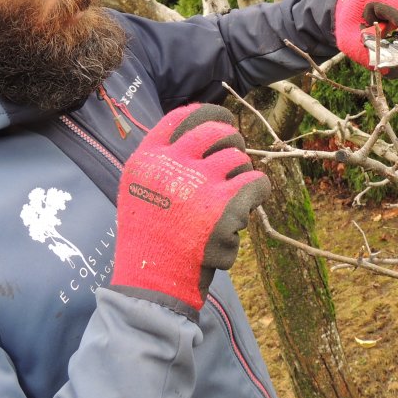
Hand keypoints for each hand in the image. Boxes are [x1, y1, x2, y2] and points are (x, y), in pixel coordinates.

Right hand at [109, 104, 270, 318]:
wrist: (154, 283)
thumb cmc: (150, 240)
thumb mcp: (140, 191)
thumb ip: (164, 162)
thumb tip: (204, 135)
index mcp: (148, 159)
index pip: (184, 117)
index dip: (210, 115)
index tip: (223, 120)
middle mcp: (172, 165)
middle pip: (218, 132)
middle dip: (233, 142)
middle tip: (233, 160)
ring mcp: (200, 185)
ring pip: (239, 159)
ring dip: (241, 176)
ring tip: (228, 200)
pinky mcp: (226, 208)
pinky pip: (257, 183)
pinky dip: (257, 194)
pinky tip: (243, 211)